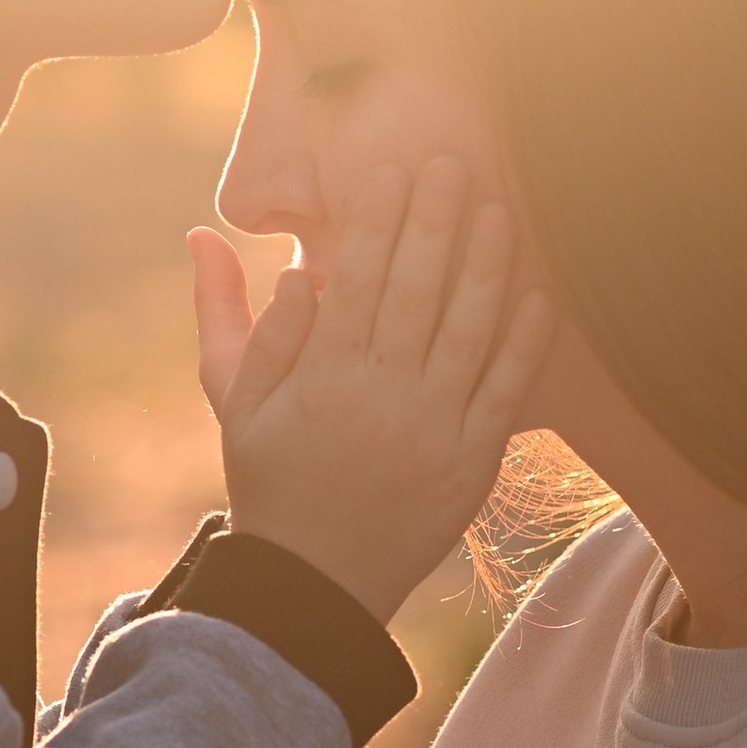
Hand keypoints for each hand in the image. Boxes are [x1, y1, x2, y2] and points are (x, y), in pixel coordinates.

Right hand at [189, 158, 555, 622]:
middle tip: (450, 163)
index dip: (376, 220)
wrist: (316, 584)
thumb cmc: (270, 481)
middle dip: (435, 220)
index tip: (389, 169)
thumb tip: (210, 237)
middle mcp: (382, 397)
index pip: (355, 279)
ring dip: (487, 265)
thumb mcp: (232, 400)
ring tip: (498, 210)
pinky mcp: (474, 463)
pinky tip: (536, 294)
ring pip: (469, 330)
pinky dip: (523, 342)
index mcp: (322, 377)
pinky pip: (506, 391)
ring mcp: (434, 430)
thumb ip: (228, 316)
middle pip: (416, 291)